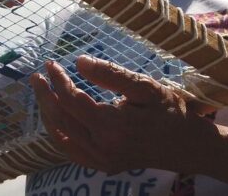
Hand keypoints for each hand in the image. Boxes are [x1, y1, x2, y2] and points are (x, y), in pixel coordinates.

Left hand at [30, 55, 218, 174]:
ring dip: (48, 113)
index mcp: (112, 127)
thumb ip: (111, 74)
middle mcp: (103, 148)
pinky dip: (58, 133)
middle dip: (45, 95)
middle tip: (37, 75)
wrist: (189, 146)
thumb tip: (79, 61)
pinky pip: (71, 151)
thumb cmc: (170, 111)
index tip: (51, 63)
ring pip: (61, 137)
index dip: (58, 80)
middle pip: (61, 119)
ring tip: (43, 92)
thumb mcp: (145, 87)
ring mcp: (102, 161)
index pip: (71, 100)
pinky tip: (56, 117)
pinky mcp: (104, 166)